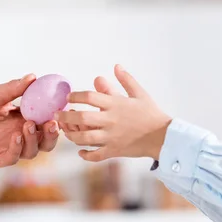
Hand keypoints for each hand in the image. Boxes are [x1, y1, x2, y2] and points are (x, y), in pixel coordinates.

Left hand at [0, 74, 59, 167]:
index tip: (62, 110)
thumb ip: (14, 88)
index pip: (46, 122)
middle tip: (52, 123)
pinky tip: (16, 136)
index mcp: (22, 118)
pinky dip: (18, 148)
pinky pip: (12, 158)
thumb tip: (33, 77)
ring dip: (34, 139)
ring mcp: (7, 147)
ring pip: (32, 151)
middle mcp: (18, 134)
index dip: (56, 119)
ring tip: (28, 125)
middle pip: (44, 141)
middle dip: (52, 135)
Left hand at [56, 65, 171, 161]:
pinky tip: (80, 151)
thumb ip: (126, 80)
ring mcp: (111, 137)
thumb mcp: (139, 94)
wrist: (164, 136)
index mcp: (115, 105)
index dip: (76, 96)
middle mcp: (111, 121)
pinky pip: (96, 155)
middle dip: (66, 115)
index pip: (90, 97)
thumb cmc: (152, 114)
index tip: (69, 97)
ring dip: (71, 135)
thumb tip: (116, 66)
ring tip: (65, 131)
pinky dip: (86, 154)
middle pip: (82, 118)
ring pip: (84, 138)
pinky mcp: (114, 151)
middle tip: (57, 114)